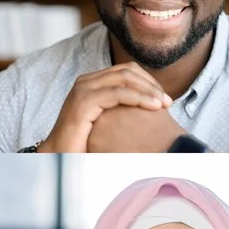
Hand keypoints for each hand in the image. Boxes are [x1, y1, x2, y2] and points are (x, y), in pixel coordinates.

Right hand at [36, 63, 172, 152]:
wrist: (59, 157)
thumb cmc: (85, 144)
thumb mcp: (107, 121)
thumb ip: (122, 110)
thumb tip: (152, 108)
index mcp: (92, 83)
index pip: (126, 71)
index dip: (148, 81)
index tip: (164, 98)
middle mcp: (86, 81)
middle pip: (127, 71)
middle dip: (151, 84)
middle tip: (168, 101)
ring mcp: (83, 88)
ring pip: (124, 78)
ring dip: (148, 90)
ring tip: (164, 104)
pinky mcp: (84, 101)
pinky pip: (117, 93)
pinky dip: (138, 98)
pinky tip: (152, 106)